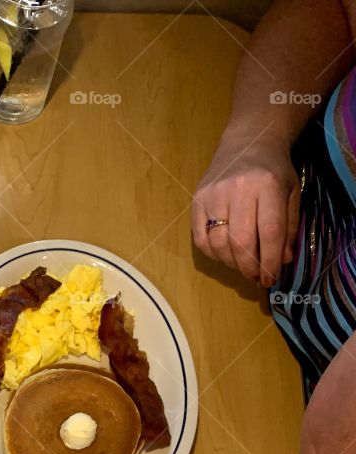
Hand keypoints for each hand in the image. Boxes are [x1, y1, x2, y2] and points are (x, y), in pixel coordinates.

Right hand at [192, 137, 300, 286]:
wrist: (247, 141)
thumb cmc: (273, 170)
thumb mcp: (291, 193)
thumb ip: (288, 227)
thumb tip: (282, 261)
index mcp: (268, 185)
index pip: (269, 233)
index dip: (270, 261)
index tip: (270, 278)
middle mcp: (238, 189)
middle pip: (241, 242)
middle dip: (249, 267)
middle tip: (255, 277)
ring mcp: (213, 195)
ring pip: (219, 244)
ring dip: (231, 263)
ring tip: (242, 265)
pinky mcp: (197, 200)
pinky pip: (201, 239)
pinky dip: (213, 254)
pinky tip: (225, 254)